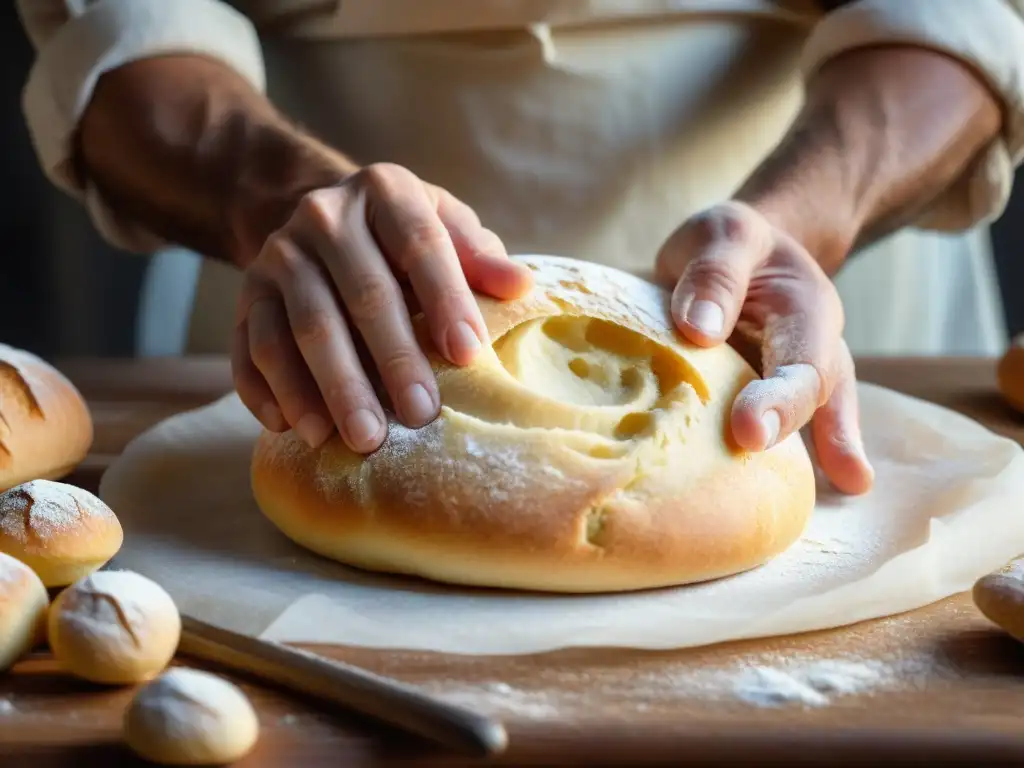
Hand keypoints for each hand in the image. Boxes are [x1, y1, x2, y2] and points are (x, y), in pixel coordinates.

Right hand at [232, 162, 532, 451]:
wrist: (319, 219)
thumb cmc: (401, 237)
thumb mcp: (444, 226)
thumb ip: (478, 257)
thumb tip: (520, 287)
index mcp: (385, 191)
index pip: (420, 244)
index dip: (445, 300)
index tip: (469, 356)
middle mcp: (324, 216)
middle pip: (361, 294)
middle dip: (393, 360)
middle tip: (419, 416)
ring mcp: (278, 256)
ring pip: (302, 328)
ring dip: (331, 388)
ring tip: (361, 438)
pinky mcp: (246, 296)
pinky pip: (251, 348)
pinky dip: (270, 392)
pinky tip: (294, 430)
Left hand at [656, 201, 873, 494]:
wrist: (742, 252)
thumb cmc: (731, 244)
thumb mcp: (725, 233)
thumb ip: (715, 272)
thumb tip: (697, 329)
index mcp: (805, 310)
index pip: (800, 358)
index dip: (779, 398)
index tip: (747, 430)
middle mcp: (809, 351)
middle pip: (812, 395)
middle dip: (788, 428)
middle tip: (755, 455)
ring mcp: (788, 379)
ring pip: (808, 420)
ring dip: (809, 458)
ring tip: (828, 497)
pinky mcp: (758, 397)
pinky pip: (774, 430)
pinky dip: (776, 466)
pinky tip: (764, 510)